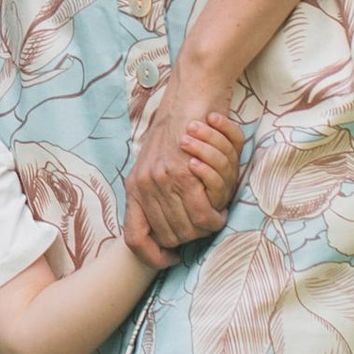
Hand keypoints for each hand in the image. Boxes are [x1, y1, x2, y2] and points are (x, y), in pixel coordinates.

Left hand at [126, 62, 246, 256]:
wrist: (189, 95)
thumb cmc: (178, 125)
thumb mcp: (154, 159)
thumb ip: (155, 187)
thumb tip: (160, 216)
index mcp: (134, 185)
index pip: (133, 237)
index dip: (150, 256)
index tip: (167, 258)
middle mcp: (144, 185)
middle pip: (166, 236)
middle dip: (187, 239)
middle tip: (201, 231)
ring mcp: (162, 181)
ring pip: (186, 229)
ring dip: (202, 229)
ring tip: (212, 221)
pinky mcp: (183, 175)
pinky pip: (203, 214)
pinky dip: (214, 218)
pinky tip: (220, 213)